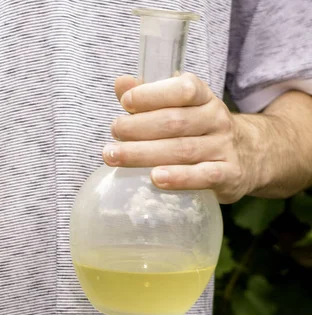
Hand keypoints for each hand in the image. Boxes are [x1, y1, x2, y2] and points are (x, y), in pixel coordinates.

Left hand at [103, 73, 259, 203]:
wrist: (253, 155)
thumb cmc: (201, 130)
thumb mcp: (181, 108)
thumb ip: (149, 96)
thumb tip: (121, 82)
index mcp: (204, 98)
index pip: (183, 89)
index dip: (153, 94)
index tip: (126, 102)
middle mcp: (216, 120)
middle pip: (175, 122)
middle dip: (139, 127)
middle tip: (114, 133)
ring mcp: (224, 148)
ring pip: (183, 149)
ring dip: (144, 153)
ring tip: (115, 156)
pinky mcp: (229, 175)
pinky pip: (205, 176)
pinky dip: (180, 178)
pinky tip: (156, 179)